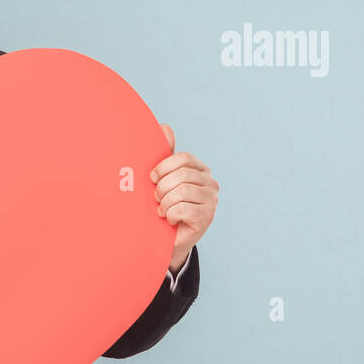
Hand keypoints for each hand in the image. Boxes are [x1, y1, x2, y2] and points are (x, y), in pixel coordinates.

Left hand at [150, 123, 217, 270]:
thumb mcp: (160, 179)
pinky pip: (183, 208)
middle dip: (162, 188)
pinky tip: (170, 219)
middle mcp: (210, 182)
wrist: (165, 236)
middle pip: (182, 174)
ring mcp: (211, 200)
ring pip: (182, 191)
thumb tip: (165, 127)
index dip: (164, 167)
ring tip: (162, 210)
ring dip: (165, 202)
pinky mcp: (207, 216)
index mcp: (199, 169)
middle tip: (156, 199)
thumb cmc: (161, 204)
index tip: (152, 179)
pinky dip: (170, 214)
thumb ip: (163, 155)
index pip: (184, 158)